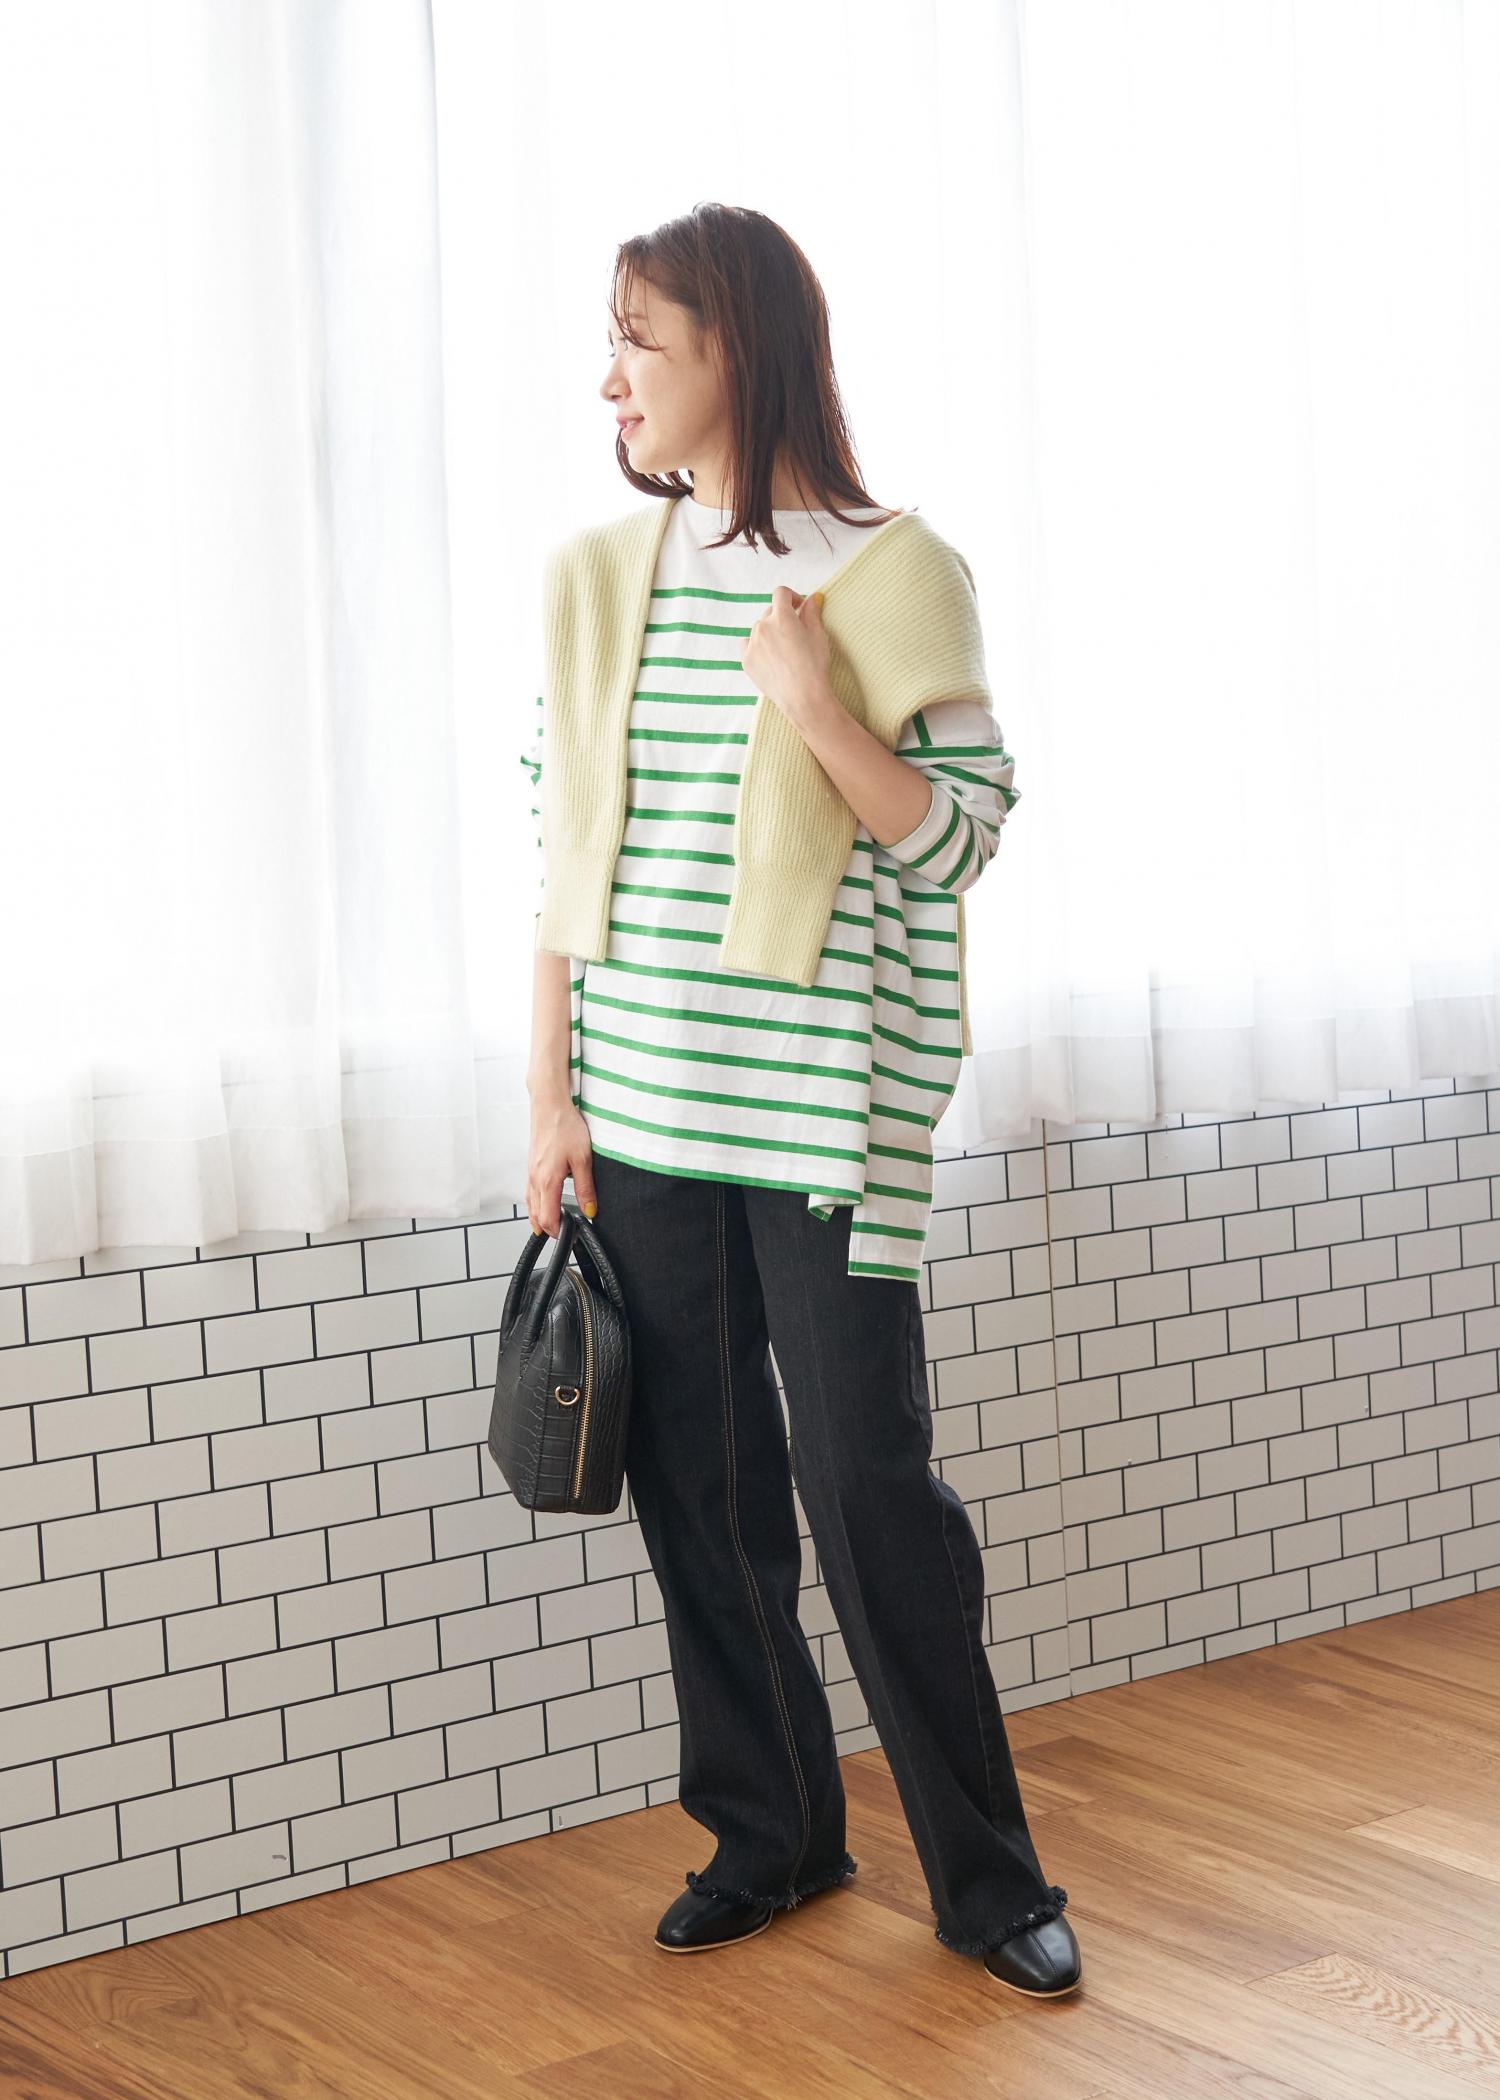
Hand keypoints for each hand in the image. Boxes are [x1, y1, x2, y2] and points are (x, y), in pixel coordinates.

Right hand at [526, 1094, 597, 1236]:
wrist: (549, 1104)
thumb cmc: (564, 1126)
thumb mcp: (583, 1159)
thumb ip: (586, 1188)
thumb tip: (590, 1209)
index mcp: (547, 1181)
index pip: (548, 1218)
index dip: (559, 1232)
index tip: (571, 1235)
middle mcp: (534, 1179)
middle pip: (536, 1215)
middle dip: (549, 1229)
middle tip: (564, 1234)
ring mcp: (530, 1172)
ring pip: (531, 1204)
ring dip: (539, 1218)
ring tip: (550, 1227)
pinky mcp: (531, 1165)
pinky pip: (529, 1192)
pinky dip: (534, 1204)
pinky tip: (541, 1203)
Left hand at [739, 586, 831, 718]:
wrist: (803, 698)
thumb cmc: (814, 666)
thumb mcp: (818, 635)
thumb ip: (812, 613)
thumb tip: (812, 597)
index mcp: (782, 617)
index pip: (781, 593)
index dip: (791, 597)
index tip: (798, 606)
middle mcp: (763, 626)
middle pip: (770, 611)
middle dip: (782, 616)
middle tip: (794, 633)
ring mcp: (752, 643)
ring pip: (759, 628)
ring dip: (769, 631)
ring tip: (783, 649)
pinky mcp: (746, 660)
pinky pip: (747, 644)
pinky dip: (756, 645)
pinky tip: (769, 656)